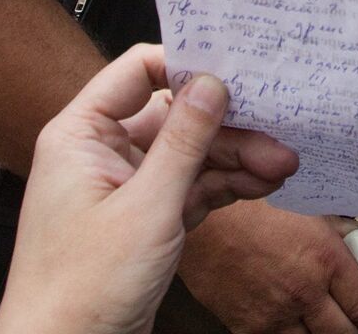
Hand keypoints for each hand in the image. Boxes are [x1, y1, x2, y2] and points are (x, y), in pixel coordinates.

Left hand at [0, 45, 297, 333]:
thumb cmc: (78, 291)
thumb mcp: (145, 209)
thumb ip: (183, 143)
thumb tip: (210, 86)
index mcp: (82, 135)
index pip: (139, 72)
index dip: (187, 67)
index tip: (234, 71)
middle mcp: (102, 153)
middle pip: (176, 117)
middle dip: (229, 127)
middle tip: (275, 131)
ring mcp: (125, 186)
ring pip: (191, 154)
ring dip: (236, 159)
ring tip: (279, 165)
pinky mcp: (145, 217)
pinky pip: (192, 186)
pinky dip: (226, 186)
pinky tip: (260, 183)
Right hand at [177, 200, 357, 333]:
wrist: (200, 221)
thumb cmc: (249, 204)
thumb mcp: (303, 205)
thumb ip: (333, 226)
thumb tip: (354, 235)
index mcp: (325, 260)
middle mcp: (304, 293)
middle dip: (353, 330)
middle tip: (352, 321)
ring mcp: (274, 315)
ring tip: (318, 322)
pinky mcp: (246, 327)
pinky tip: (287, 323)